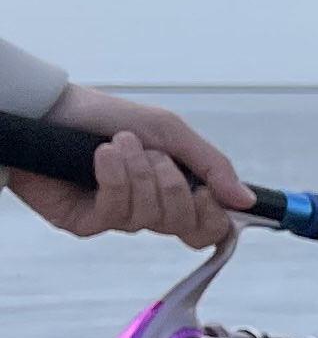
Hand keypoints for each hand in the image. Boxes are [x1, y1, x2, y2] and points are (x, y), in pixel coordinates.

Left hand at [6, 84, 249, 245]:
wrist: (51, 110)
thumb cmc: (106, 117)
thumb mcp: (171, 131)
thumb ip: (213, 166)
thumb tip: (246, 200)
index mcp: (175, 190)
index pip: (209, 227)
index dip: (213, 216)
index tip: (207, 192)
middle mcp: (149, 209)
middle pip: (185, 226)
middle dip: (173, 187)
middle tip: (155, 155)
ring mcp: (118, 218)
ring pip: (151, 217)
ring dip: (139, 174)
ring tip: (120, 144)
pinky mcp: (86, 222)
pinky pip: (116, 213)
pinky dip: (114, 179)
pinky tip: (102, 157)